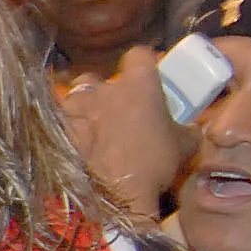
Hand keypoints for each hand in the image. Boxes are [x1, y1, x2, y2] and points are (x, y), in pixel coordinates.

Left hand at [59, 47, 192, 220]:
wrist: (114, 195)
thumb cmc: (152, 165)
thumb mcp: (185, 147)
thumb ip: (189, 130)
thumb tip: (193, 129)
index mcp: (139, 84)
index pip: (139, 55)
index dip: (144, 64)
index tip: (149, 77)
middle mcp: (104, 87)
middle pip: (103, 76)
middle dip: (109, 90)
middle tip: (119, 111)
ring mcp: (76, 104)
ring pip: (77, 94)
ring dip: (84, 106)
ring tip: (93, 126)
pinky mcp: (57, 125)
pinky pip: (61, 118)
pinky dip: (68, 127)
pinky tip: (76, 142)